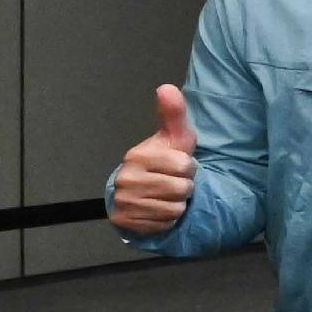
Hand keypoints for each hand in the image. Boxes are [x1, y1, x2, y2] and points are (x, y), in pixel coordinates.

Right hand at [109, 84, 197, 236]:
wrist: (141, 193)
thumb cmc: (164, 162)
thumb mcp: (174, 138)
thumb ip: (173, 114)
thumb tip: (167, 87)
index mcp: (137, 155)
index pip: (183, 165)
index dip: (188, 168)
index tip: (178, 167)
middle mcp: (126, 178)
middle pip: (181, 189)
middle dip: (184, 188)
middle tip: (173, 183)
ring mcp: (124, 201)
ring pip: (174, 208)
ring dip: (177, 204)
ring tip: (167, 196)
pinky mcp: (125, 221)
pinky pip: (164, 223)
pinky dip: (167, 219)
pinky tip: (159, 209)